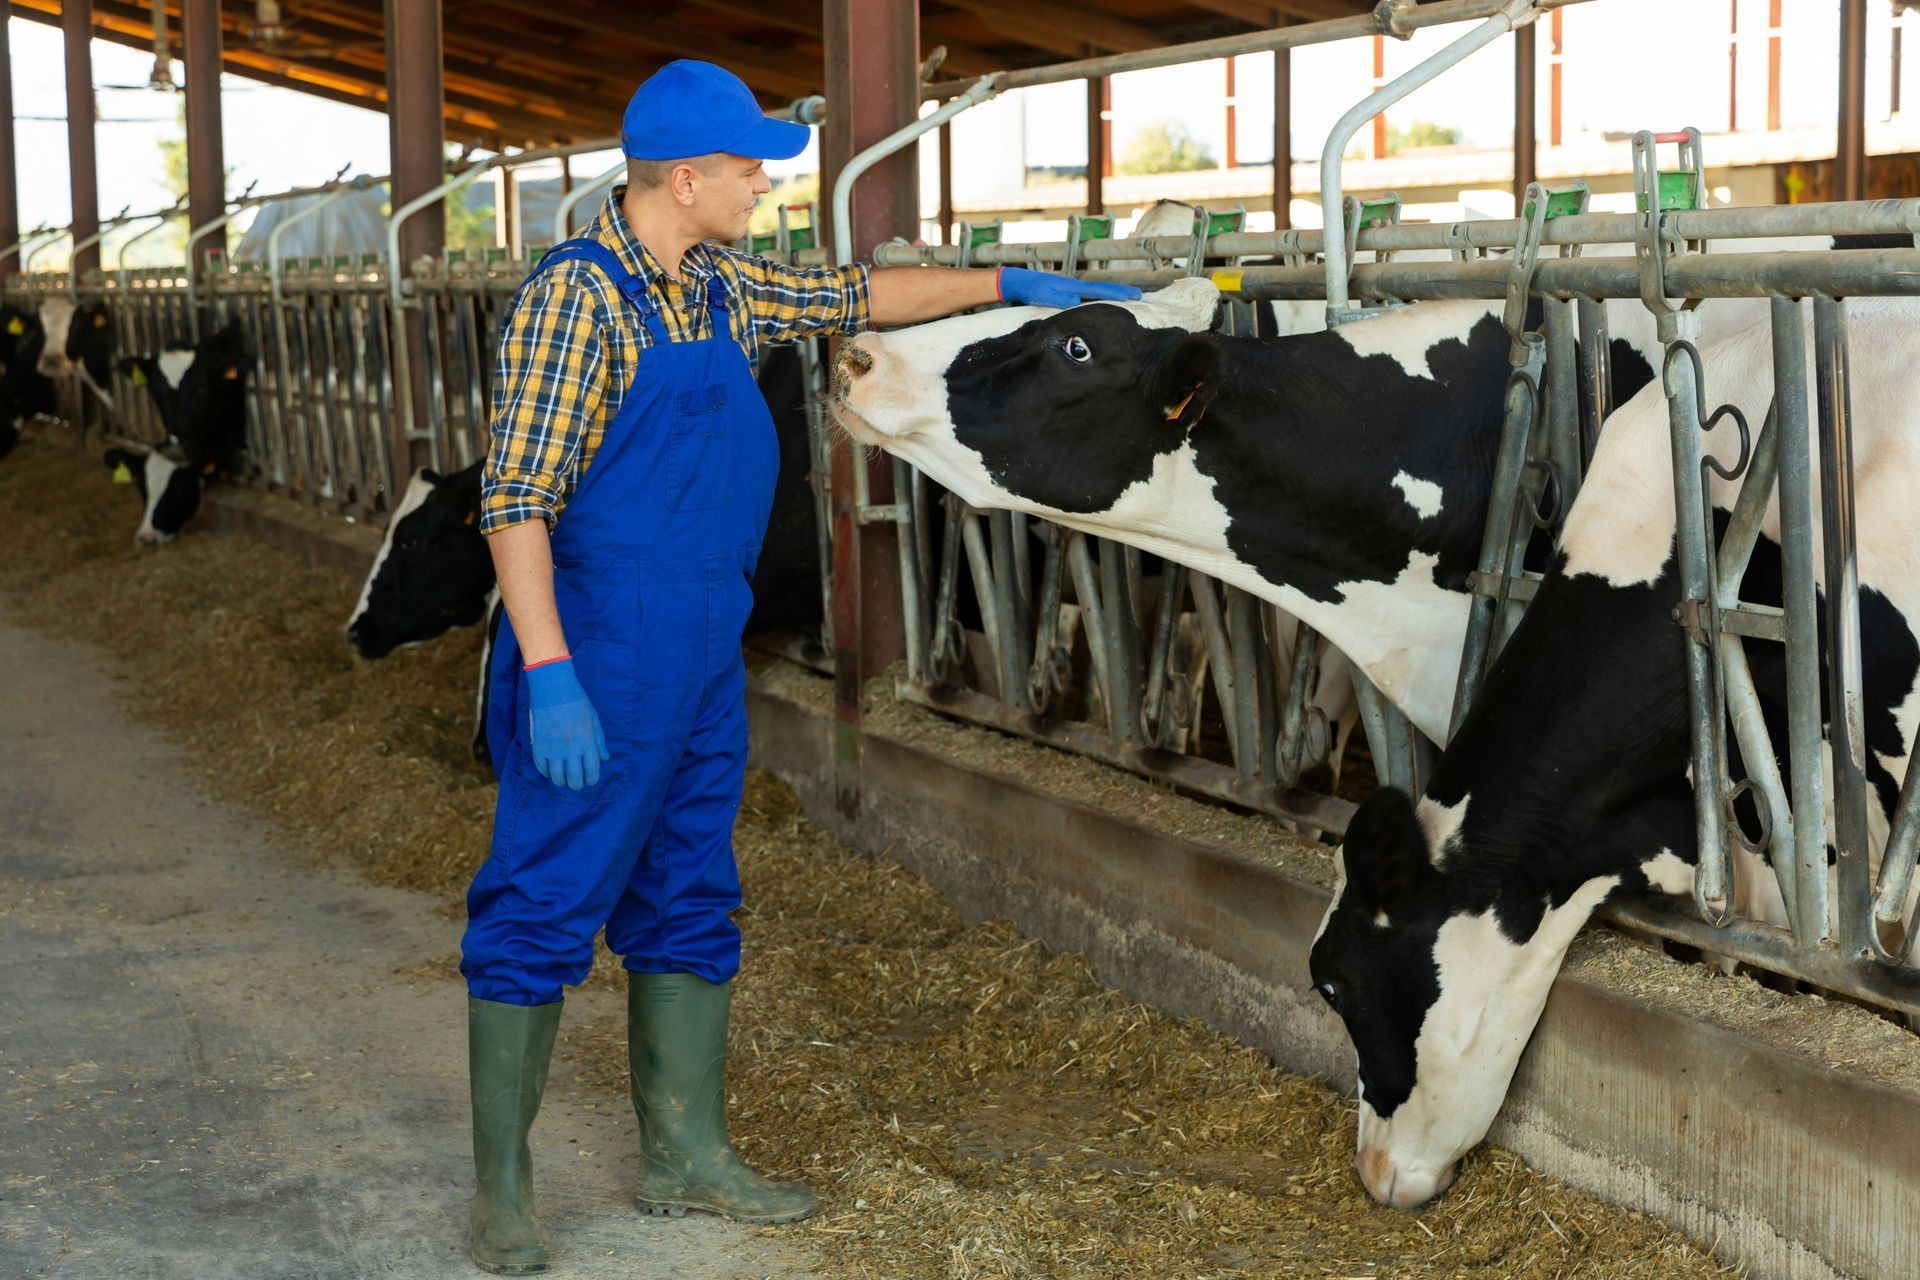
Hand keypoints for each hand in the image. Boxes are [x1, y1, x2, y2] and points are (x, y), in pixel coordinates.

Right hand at [524, 657, 608, 789]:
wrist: (553, 688)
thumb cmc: (577, 702)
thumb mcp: (593, 719)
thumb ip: (599, 741)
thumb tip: (604, 759)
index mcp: (588, 743)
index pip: (592, 771)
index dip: (591, 780)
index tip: (589, 781)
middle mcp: (572, 749)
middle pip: (575, 779)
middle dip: (576, 785)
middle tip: (575, 783)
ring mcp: (554, 748)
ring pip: (557, 777)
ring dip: (561, 782)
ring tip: (563, 780)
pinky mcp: (539, 745)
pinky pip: (541, 767)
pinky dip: (546, 772)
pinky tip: (550, 771)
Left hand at [996, 267, 1142, 308]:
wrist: (1021, 283)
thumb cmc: (1032, 290)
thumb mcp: (1044, 295)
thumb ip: (1059, 298)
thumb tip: (1077, 299)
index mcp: (1073, 286)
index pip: (1099, 290)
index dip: (1115, 293)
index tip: (1131, 296)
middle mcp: (1076, 286)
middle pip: (1103, 287)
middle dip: (1121, 290)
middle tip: (1139, 294)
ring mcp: (1073, 288)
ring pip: (1098, 290)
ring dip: (1114, 293)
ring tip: (1129, 296)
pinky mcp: (1069, 292)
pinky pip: (1091, 294)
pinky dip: (1102, 296)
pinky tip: (1106, 299)